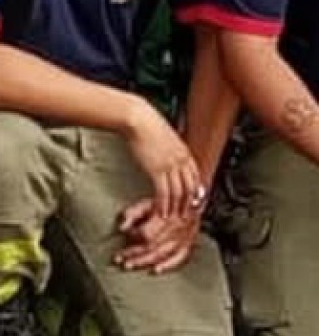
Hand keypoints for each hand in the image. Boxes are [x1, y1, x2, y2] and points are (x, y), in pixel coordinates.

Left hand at [115, 196, 202, 274]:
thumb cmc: (168, 200)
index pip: (145, 234)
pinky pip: (179, 257)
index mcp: (164, 218)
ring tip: (130, 266)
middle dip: (133, 254)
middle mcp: (175, 230)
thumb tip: (122, 227)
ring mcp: (183, 238)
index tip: (125, 234)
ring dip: (145, 261)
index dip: (133, 235)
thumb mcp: (148, 201)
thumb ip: (133, 213)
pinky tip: (156, 270)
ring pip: (162, 254)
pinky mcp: (189, 243)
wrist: (192, 199)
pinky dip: (168, 265)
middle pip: (151, 247)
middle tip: (119, 259)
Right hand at [121, 100, 203, 227]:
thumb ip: (170, 147)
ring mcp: (170, 166)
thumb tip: (167, 152)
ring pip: (178, 193)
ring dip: (175, 207)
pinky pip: (164, 192)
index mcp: (184, 152)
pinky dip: (164, 204)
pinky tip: (161, 210)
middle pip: (190, 187)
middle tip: (185, 213)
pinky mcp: (156, 170)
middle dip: (188, 203)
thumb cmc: (147, 123)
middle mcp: (181, 160)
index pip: (195, 176)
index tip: (193, 199)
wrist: (139, 119)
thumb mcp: (165, 136)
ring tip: (172, 216)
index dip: (195, 190)